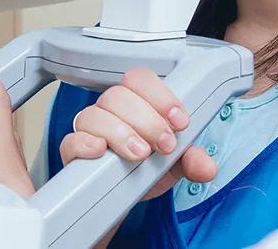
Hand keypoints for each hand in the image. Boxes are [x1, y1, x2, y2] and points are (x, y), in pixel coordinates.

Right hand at [59, 69, 218, 200]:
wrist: (125, 199)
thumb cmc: (147, 170)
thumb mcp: (175, 164)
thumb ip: (192, 160)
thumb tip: (206, 167)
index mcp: (136, 103)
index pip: (140, 79)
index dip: (160, 96)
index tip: (179, 121)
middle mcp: (110, 110)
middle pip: (118, 96)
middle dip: (147, 120)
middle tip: (165, 145)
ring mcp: (89, 129)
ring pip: (95, 115)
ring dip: (122, 133)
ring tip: (141, 155)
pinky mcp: (73, 151)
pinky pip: (71, 140)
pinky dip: (85, 143)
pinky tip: (101, 151)